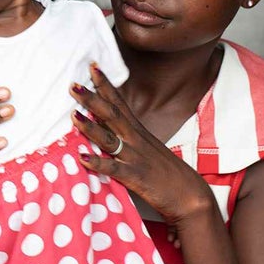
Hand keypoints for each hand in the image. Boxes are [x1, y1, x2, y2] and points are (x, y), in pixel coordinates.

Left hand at [69, 63, 216, 225]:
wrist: (191, 196)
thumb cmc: (166, 172)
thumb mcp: (147, 148)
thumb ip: (127, 136)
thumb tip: (104, 125)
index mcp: (138, 131)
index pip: (119, 102)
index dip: (105, 85)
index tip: (92, 66)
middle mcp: (136, 140)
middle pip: (112, 115)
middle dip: (92, 99)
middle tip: (73, 84)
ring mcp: (136, 158)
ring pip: (110, 139)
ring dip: (90, 127)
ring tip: (72, 115)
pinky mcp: (136, 177)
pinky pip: (114, 168)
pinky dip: (98, 163)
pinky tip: (82, 158)